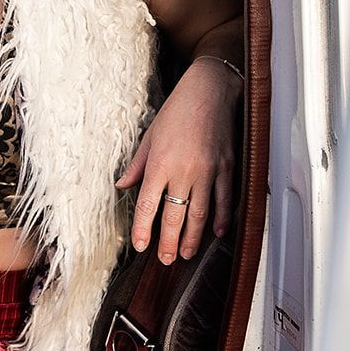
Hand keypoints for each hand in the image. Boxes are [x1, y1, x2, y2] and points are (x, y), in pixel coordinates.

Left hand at [115, 58, 239, 264]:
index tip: (140, 245)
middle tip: (164, 259)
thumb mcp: (149, 136)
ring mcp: (208, 171)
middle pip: (174, 216)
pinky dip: (222, 218)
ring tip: (186, 253)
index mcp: (160, 164)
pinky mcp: (227, 167)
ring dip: (193, 238)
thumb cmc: (177, 110)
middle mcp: (183, 171)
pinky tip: (217, 233)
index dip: (143, 229)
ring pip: (200, 214)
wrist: (209, 90)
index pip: (148, 205)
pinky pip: (224, 199)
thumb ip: (137, 165)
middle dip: (168, 242)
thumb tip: (122, 186)